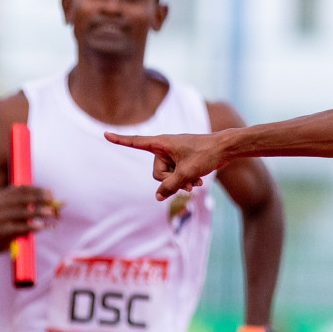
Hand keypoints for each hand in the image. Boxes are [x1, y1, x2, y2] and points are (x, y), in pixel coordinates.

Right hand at [0, 185, 59, 252]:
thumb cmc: (7, 223)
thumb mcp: (15, 210)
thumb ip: (30, 204)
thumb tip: (55, 200)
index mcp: (0, 196)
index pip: (21, 189)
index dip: (37, 190)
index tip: (50, 193)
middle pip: (22, 199)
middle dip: (39, 199)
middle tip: (52, 202)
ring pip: (21, 213)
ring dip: (38, 212)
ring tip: (50, 213)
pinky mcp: (0, 231)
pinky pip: (19, 228)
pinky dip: (32, 226)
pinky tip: (42, 226)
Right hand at [103, 130, 224, 199]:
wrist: (227, 149)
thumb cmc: (206, 154)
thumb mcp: (186, 172)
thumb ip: (170, 186)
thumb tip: (158, 197)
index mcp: (162, 143)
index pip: (136, 142)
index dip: (120, 140)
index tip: (105, 134)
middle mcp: (165, 148)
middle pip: (156, 172)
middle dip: (170, 181)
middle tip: (187, 181)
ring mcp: (174, 155)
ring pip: (168, 176)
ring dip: (180, 182)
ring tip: (195, 184)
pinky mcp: (182, 160)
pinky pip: (176, 175)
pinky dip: (185, 180)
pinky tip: (198, 183)